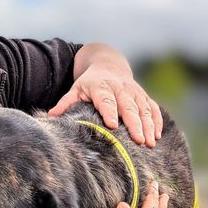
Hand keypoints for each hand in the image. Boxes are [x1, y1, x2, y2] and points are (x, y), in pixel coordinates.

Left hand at [48, 43, 162, 146]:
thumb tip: (51, 116)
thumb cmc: (89, 83)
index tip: (112, 126)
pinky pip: (153, 108)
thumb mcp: (76, 89)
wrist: (109, 64)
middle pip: (129, 107)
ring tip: (149, 143)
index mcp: (101, 87)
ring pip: (144, 109)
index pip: (106, 101)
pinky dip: (156, 121)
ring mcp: (134, 92)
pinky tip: (156, 136)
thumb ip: (66, 103)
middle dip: (135, 124)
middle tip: (139, 141)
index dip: (109, 112)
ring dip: (148, 126)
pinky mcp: (144, 96)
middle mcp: (120, 89)